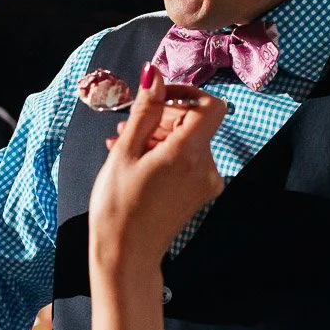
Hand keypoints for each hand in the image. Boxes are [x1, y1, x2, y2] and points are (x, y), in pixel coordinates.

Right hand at [90, 65, 225, 264]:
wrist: (126, 255)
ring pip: (188, 142)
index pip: (210, 106)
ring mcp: (205, 183)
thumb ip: (145, 110)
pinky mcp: (199, 194)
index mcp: (188, 153)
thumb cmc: (118, 206)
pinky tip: (135, 159)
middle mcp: (206, 167)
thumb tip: (156, 74)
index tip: (159, 97)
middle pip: (196, 124)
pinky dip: (165, 154)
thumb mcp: (125, 152)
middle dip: (164, 116)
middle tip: (129, 123)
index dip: (187, 94)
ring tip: (124, 143)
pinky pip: (187, 161)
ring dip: (159, 136)